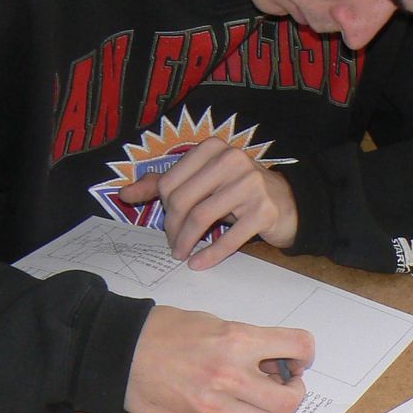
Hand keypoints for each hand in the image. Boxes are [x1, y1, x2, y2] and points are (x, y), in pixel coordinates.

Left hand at [117, 138, 297, 269]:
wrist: (288, 202)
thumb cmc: (238, 192)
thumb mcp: (203, 181)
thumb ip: (164, 184)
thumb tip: (124, 193)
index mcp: (212, 148)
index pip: (170, 181)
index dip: (163, 210)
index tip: (167, 227)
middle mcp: (231, 160)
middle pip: (183, 200)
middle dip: (173, 229)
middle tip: (173, 246)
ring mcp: (250, 184)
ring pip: (202, 217)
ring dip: (187, 242)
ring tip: (183, 255)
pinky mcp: (264, 210)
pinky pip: (229, 237)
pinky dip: (210, 254)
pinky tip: (200, 264)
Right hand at [124, 306, 314, 412]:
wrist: (121, 353)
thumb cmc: (164, 330)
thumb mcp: (212, 322)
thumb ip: (246, 340)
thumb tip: (273, 359)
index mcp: (238, 340)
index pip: (298, 346)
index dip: (306, 354)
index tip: (298, 358)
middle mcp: (232, 375)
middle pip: (291, 399)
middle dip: (294, 391)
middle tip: (283, 382)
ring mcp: (216, 404)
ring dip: (266, 408)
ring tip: (252, 393)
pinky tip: (225, 398)